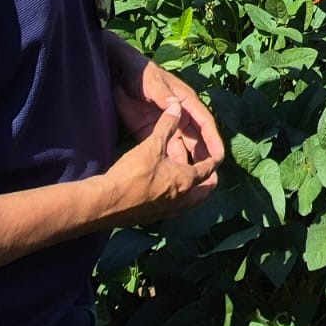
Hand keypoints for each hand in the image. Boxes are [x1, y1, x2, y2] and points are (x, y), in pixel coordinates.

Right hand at [99, 103, 220, 225]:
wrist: (107, 203)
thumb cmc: (133, 173)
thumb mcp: (152, 145)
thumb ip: (167, 125)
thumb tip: (176, 106)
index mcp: (186, 180)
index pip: (209, 169)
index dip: (214, 158)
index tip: (218, 154)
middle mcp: (181, 200)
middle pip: (204, 193)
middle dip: (209, 181)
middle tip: (208, 171)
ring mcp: (167, 212)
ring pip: (189, 204)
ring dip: (193, 192)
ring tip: (188, 180)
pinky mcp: (151, 218)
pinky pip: (172, 209)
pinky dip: (175, 200)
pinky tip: (166, 192)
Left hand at [107, 38, 225, 168]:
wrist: (116, 72)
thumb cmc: (139, 72)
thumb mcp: (151, 82)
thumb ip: (161, 94)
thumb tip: (175, 105)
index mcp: (185, 101)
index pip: (204, 123)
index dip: (213, 140)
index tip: (220, 157)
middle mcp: (180, 115)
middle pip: (197, 139)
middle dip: (204, 157)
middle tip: (210, 177)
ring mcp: (165, 125)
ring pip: (182, 146)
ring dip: (188, 163)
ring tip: (193, 183)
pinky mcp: (149, 131)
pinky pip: (164, 149)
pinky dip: (169, 161)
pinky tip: (172, 177)